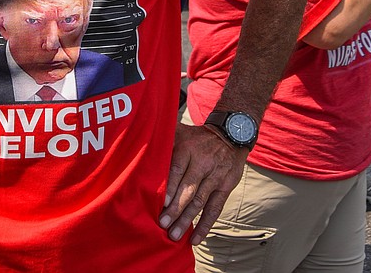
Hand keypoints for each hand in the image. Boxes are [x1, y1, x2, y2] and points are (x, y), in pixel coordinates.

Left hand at [160, 122, 248, 244]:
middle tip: (163, 224)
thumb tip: (139, 141)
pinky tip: (195, 239)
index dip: (171, 186)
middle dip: (176, 208)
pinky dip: (205, 225)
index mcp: (188, 149)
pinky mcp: (225, 187)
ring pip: (200, 201)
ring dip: (187, 220)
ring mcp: (216, 176)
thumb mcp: (181, 131)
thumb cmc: (197, 137)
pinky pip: (215, 209)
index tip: (162, 202)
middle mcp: (203, 163)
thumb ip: (164, 138)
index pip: (178, 169)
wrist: (231, 134)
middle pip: (189, 189)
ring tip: (175, 235)